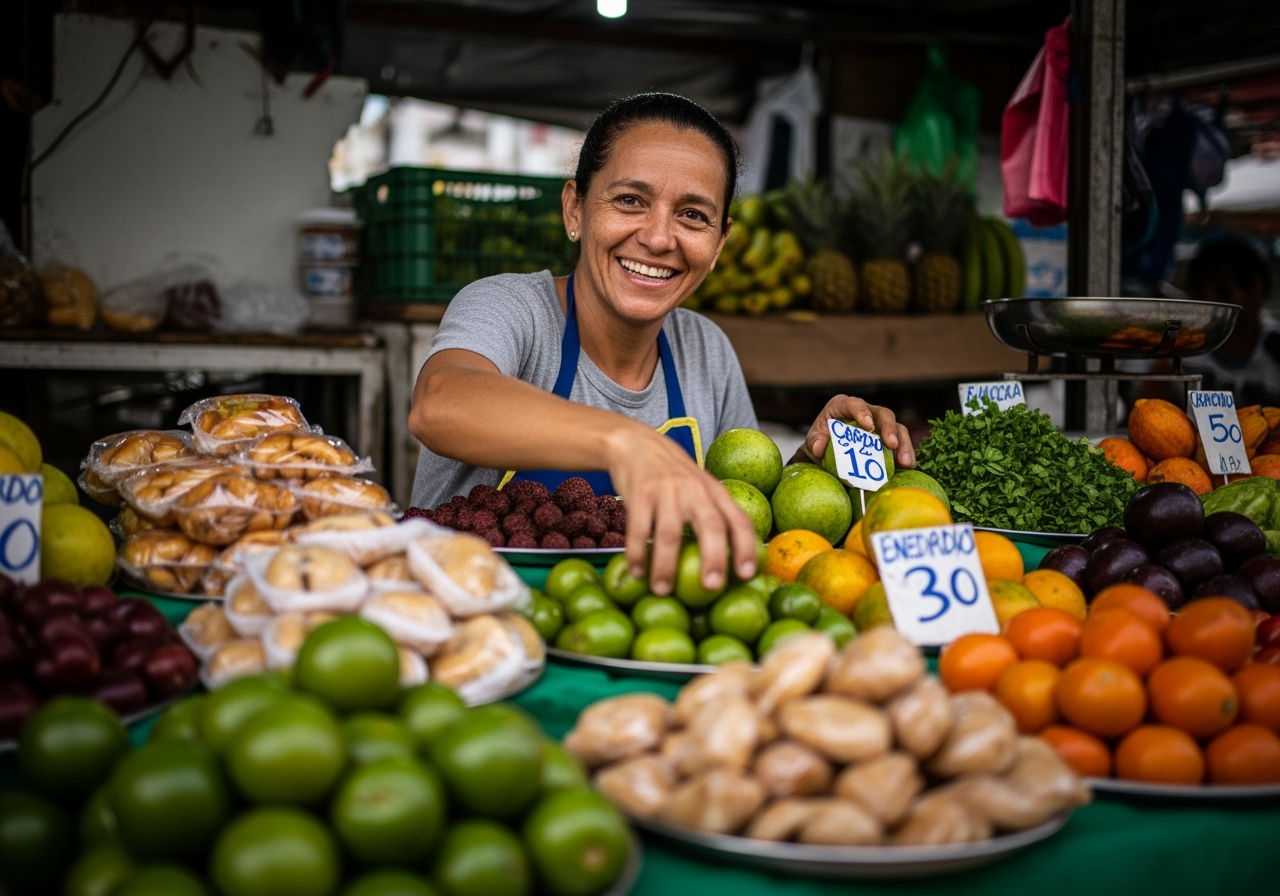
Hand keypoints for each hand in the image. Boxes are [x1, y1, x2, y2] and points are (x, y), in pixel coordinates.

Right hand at [605, 423, 757, 596]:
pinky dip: (637, 553)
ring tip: (662, 591)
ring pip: (670, 533)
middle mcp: (695, 490)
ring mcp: (667, 491)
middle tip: (712, 587)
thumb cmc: (673, 476)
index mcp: (715, 492)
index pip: (739, 520)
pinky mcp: (640, 493)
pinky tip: (637, 572)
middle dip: (714, 558)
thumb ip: (714, 515)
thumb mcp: (700, 488)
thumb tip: (730, 562)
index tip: (747, 575)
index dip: (746, 547)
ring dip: (666, 566)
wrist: (636, 444)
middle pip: (710, 525)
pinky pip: (638, 528)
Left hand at [798, 395, 914, 468]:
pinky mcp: (889, 439)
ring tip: (906, 462)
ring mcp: (880, 425)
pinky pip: (902, 444)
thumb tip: (819, 448)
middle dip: (889, 429)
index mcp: (844, 406)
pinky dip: (906, 455)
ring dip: (903, 444)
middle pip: (883, 414)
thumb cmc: (821, 441)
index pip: (855, 404)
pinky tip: (908, 467)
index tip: (868, 425)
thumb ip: (815, 442)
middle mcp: (866, 412)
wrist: (827, 454)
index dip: (862, 412)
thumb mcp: (813, 441)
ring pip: (898, 428)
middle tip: (892, 444)